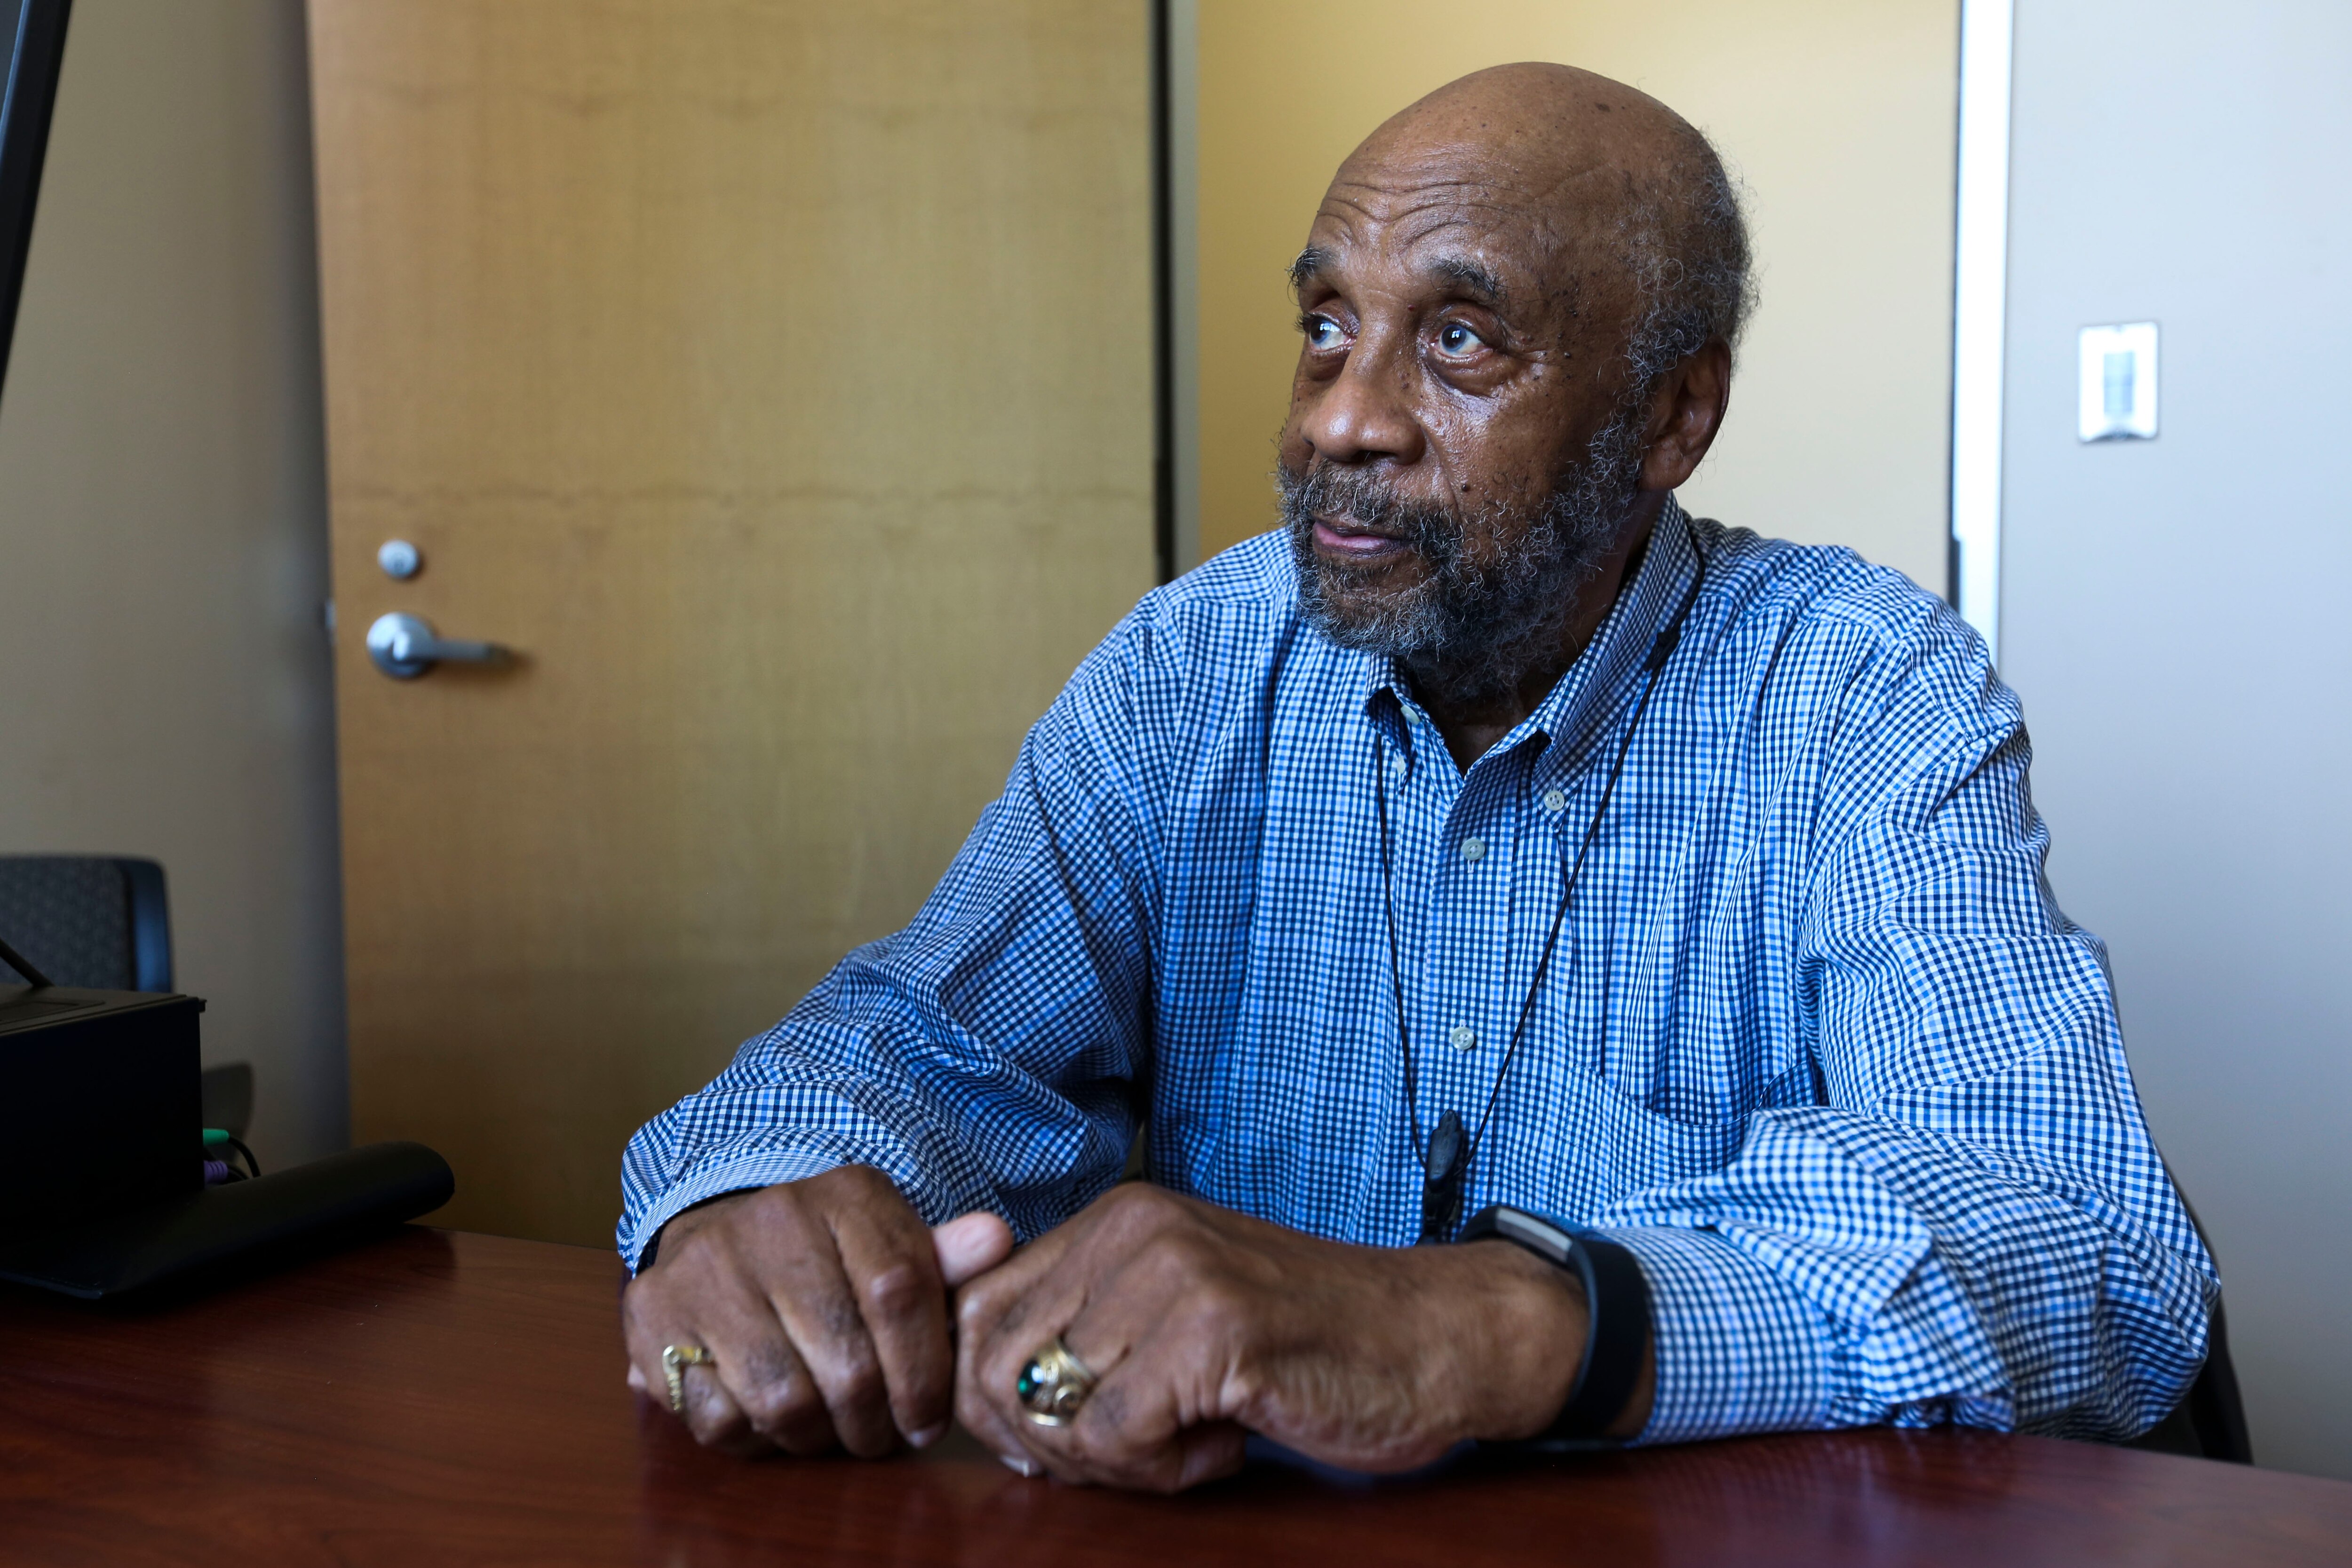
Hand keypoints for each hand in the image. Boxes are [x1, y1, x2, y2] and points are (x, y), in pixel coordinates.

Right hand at [621, 1165, 1012, 1455]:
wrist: (719, 1229)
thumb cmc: (828, 1255)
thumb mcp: (891, 1245)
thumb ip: (941, 1260)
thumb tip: (993, 1241)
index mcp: (847, 1195)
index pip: (901, 1295)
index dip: (924, 1376)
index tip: (928, 1421)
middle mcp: (773, 1218)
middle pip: (846, 1361)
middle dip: (872, 1422)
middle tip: (880, 1436)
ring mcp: (707, 1266)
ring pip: (782, 1398)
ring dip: (816, 1437)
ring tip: (831, 1432)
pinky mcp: (654, 1314)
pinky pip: (717, 1415)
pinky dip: (752, 1438)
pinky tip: (771, 1420)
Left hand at [952, 1183, 1634, 1491]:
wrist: (1435, 1338)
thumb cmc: (1306, 1342)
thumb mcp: (1175, 1313)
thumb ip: (1085, 1333)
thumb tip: (984, 1410)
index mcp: (1113, 1220)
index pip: (973, 1309)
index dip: (989, 1396)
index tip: (1060, 1435)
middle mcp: (1131, 1231)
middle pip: (992, 1364)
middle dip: (1041, 1440)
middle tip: (1130, 1453)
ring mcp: (1173, 1275)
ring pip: (1048, 1407)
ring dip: (1110, 1460)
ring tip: (1186, 1442)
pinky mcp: (1213, 1333)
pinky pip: (1114, 1437)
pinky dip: (1165, 1471)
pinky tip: (1225, 1446)